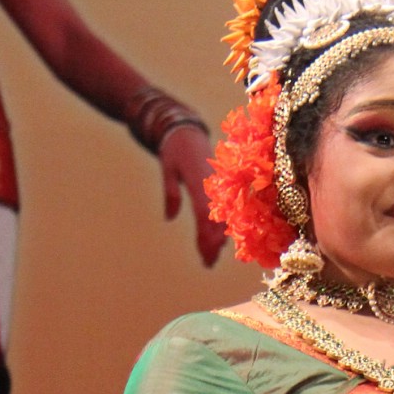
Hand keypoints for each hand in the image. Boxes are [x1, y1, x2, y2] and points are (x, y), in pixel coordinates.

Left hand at [161, 124, 226, 266]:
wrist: (188, 129)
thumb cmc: (174, 149)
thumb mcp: (167, 168)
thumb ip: (170, 193)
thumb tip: (169, 218)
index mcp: (199, 181)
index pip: (204, 215)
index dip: (206, 238)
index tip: (205, 256)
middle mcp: (213, 185)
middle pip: (217, 220)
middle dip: (213, 244)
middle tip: (208, 263)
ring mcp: (219, 186)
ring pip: (224, 217)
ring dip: (219, 238)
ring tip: (211, 257)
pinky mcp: (221, 186)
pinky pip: (225, 210)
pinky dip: (222, 226)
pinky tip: (219, 239)